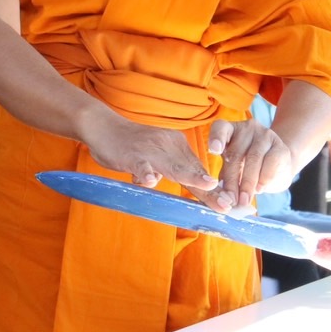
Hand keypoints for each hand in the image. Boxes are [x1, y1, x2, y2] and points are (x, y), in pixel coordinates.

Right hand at [80, 113, 221, 202]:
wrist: (102, 126)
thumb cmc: (131, 146)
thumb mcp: (157, 156)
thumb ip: (172, 169)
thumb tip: (194, 187)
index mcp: (176, 145)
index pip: (198, 169)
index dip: (213, 189)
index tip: (228, 205)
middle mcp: (168, 144)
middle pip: (192, 170)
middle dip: (210, 190)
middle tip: (226, 205)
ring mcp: (150, 149)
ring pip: (173, 166)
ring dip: (192, 177)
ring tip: (208, 187)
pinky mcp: (132, 154)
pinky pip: (141, 164)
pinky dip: (146, 173)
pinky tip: (151, 180)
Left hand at [206, 119, 297, 208]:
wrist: (277, 167)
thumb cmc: (246, 167)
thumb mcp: (232, 169)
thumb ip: (226, 178)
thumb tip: (222, 198)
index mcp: (230, 130)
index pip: (220, 128)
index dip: (216, 138)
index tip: (214, 150)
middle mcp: (247, 128)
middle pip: (236, 153)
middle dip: (232, 179)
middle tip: (230, 199)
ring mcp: (265, 135)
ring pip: (253, 158)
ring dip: (247, 183)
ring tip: (243, 199)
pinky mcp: (281, 147)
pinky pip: (271, 163)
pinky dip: (264, 178)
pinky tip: (259, 189)